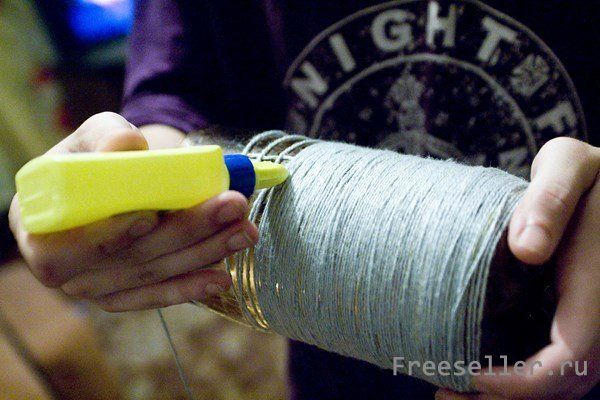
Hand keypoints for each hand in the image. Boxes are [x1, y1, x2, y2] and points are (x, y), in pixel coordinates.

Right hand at [10, 112, 257, 310]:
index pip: (67, 246)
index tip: (150, 217)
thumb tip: (127, 146)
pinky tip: (222, 278)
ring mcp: (97, 287)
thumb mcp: (89, 138)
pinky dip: (192, 287)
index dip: (108, 236)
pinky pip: (160, 295)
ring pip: (154, 274)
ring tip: (243, 230)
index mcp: (41, 229)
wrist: (105, 185)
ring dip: (204, 253)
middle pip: (129, 258)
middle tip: (232, 206)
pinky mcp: (126, 294)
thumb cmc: (90, 160)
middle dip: (187, 232)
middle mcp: (67, 268)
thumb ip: (103, 137)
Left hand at [437, 137, 599, 398]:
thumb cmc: (587, 172)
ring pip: (567, 380)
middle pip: (567, 382)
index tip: (471, 375)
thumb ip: (551, 198)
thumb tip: (526, 249)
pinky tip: (483, 371)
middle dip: (508, 398)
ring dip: (514, 396)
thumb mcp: (569, 166)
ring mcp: (597, 319)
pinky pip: (562, 362)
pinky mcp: (583, 317)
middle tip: (446, 394)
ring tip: (454, 392)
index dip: (522, 381)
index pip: (570, 357)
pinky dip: (525, 378)